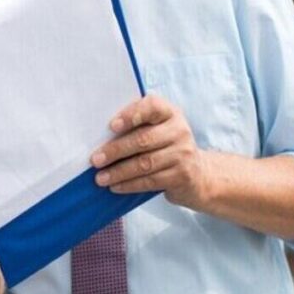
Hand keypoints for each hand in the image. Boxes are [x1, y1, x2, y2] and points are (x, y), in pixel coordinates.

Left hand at [90, 94, 209, 209]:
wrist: (198, 173)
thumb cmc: (165, 144)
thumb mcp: (156, 127)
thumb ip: (136, 124)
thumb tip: (100, 133)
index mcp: (169, 112)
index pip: (152, 107)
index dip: (131, 115)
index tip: (111, 126)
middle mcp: (179, 130)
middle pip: (143, 140)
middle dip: (115, 150)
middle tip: (95, 159)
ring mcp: (182, 154)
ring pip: (145, 163)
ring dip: (119, 172)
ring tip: (100, 177)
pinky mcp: (181, 176)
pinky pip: (151, 181)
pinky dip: (129, 184)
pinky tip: (115, 186)